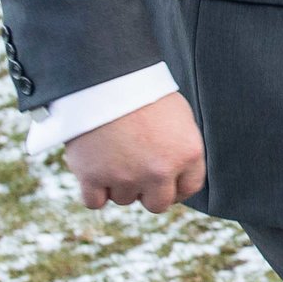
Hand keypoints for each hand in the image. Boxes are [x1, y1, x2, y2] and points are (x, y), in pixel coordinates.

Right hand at [64, 91, 205, 211]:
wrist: (105, 77)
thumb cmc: (142, 91)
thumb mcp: (178, 116)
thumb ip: (181, 148)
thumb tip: (177, 174)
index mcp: (188, 153)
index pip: (189, 188)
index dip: (176, 187)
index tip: (165, 182)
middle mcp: (160, 171)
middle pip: (157, 203)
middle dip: (148, 191)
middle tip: (137, 172)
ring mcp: (126, 177)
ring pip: (124, 199)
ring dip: (119, 184)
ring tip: (113, 155)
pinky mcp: (93, 177)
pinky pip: (95, 202)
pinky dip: (94, 191)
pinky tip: (95, 173)